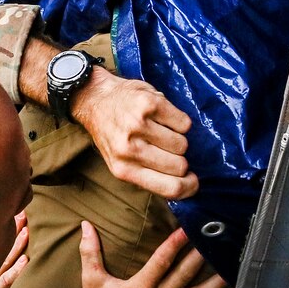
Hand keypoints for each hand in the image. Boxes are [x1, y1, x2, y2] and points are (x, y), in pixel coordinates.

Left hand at [73, 68, 198, 199]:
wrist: (95, 99)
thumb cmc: (113, 133)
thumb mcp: (121, 163)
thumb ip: (147, 175)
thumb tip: (184, 184)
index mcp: (123, 170)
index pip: (170, 189)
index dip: (189, 187)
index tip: (192, 180)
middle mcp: (129, 149)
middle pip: (180, 166)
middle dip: (179, 158)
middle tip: (164, 148)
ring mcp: (139, 125)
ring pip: (183, 144)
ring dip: (177, 138)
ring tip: (159, 131)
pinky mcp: (150, 104)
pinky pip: (184, 123)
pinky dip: (177, 121)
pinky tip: (161, 118)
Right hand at [78, 221, 229, 287]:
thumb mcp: (91, 280)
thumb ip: (89, 252)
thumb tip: (85, 226)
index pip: (162, 261)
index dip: (175, 244)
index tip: (187, 228)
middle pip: (184, 275)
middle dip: (200, 255)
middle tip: (214, 238)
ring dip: (215, 281)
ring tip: (230, 264)